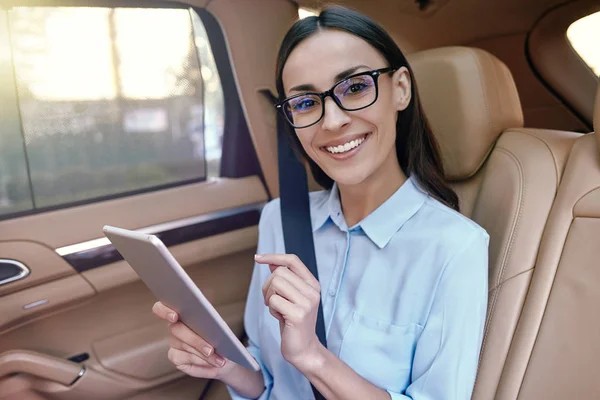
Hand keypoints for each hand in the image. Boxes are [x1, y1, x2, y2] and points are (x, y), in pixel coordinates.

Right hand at [152, 301, 235, 379]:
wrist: (227, 357)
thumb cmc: (222, 338)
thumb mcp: (220, 328)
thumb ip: (212, 323)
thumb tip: (210, 323)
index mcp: (183, 311)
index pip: (162, 307)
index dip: (164, 311)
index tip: (175, 316)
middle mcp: (175, 326)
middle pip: (176, 329)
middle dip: (195, 340)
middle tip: (210, 350)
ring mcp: (173, 342)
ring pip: (184, 345)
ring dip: (203, 354)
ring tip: (219, 359)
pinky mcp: (174, 356)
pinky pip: (184, 358)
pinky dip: (200, 361)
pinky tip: (211, 363)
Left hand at [256, 253, 322, 367]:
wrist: (304, 348)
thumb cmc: (294, 322)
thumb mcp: (291, 297)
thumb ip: (285, 280)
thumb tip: (272, 262)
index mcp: (312, 284)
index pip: (293, 260)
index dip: (274, 256)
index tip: (258, 258)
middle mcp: (313, 291)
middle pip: (279, 272)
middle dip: (268, 286)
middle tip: (271, 300)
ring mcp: (307, 302)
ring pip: (275, 283)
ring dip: (269, 297)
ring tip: (277, 309)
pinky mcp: (298, 315)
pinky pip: (274, 300)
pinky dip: (271, 309)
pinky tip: (280, 317)